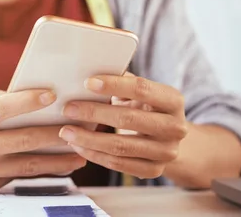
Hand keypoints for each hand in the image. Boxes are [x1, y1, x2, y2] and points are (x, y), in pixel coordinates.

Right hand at [0, 86, 86, 192]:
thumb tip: (31, 97)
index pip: (1, 110)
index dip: (27, 102)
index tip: (52, 94)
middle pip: (21, 140)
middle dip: (53, 133)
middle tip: (79, 127)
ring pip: (26, 165)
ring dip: (57, 159)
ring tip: (80, 153)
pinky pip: (18, 175)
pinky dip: (40, 169)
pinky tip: (59, 162)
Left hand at [59, 73, 187, 179]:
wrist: (167, 139)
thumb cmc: (145, 108)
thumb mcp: (140, 93)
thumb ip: (121, 81)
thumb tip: (89, 69)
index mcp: (172, 100)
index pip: (141, 88)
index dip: (113, 85)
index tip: (87, 82)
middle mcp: (175, 127)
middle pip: (128, 118)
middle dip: (93, 113)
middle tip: (68, 108)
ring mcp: (166, 152)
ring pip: (121, 146)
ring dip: (89, 139)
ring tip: (66, 131)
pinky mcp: (154, 170)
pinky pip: (119, 164)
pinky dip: (95, 155)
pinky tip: (78, 146)